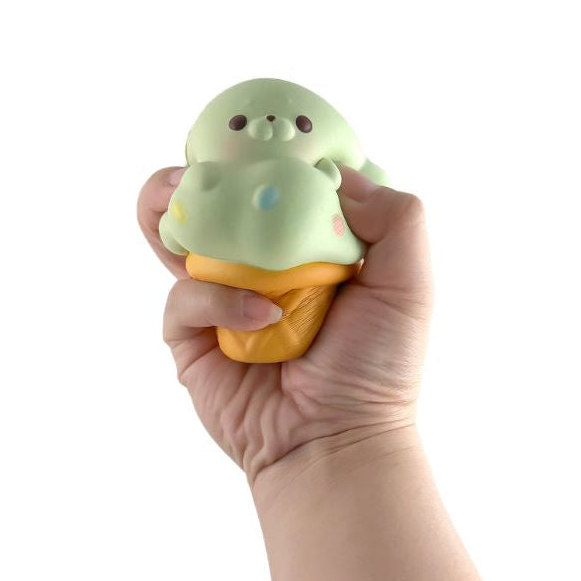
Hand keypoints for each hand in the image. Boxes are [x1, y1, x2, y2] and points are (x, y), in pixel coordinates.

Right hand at [137, 165, 432, 483]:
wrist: (337, 444)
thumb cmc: (377, 366)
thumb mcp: (409, 283)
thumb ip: (395, 216)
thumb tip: (336, 174)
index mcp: (306, 250)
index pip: (276, 190)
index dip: (264, 159)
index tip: (261, 136)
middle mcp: (260, 269)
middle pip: (214, 207)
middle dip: (197, 177)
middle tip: (197, 162)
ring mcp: (221, 300)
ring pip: (175, 242)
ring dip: (172, 212)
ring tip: (178, 192)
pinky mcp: (191, 337)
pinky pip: (184, 298)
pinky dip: (217, 301)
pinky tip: (261, 319)